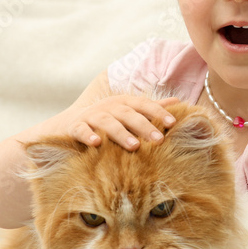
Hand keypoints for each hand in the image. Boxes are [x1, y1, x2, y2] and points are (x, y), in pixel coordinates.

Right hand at [64, 93, 179, 150]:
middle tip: (159, 140)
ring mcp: (91, 115)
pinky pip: (81, 130)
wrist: (70, 124)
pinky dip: (88, 135)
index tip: (173, 123)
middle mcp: (108, 106)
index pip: (143, 104)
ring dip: (121, 133)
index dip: (158, 111)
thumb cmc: (107, 120)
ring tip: (134, 146)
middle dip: (144, 126)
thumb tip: (177, 101)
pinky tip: (96, 143)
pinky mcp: (75, 126)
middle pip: (128, 114)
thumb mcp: (128, 112)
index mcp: (123, 102)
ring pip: (107, 122)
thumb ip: (151, 108)